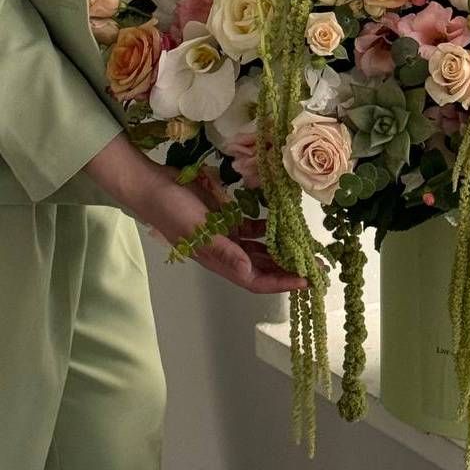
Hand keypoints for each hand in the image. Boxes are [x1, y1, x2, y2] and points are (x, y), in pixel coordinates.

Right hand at [85, 135, 306, 293]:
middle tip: (317, 266)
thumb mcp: (198, 230)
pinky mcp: (223, 219)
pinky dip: (266, 229)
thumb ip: (224, 251)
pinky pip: (250, 228)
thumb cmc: (172, 210)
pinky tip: (282, 224)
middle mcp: (224, 252)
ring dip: (281, 250)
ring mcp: (224, 236)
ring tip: (306, 247)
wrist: (152, 186)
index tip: (306, 280)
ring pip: (259, 249)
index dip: (281, 282)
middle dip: (289, 269)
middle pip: (262, 267)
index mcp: (218, 261)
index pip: (255, 280)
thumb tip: (248, 270)